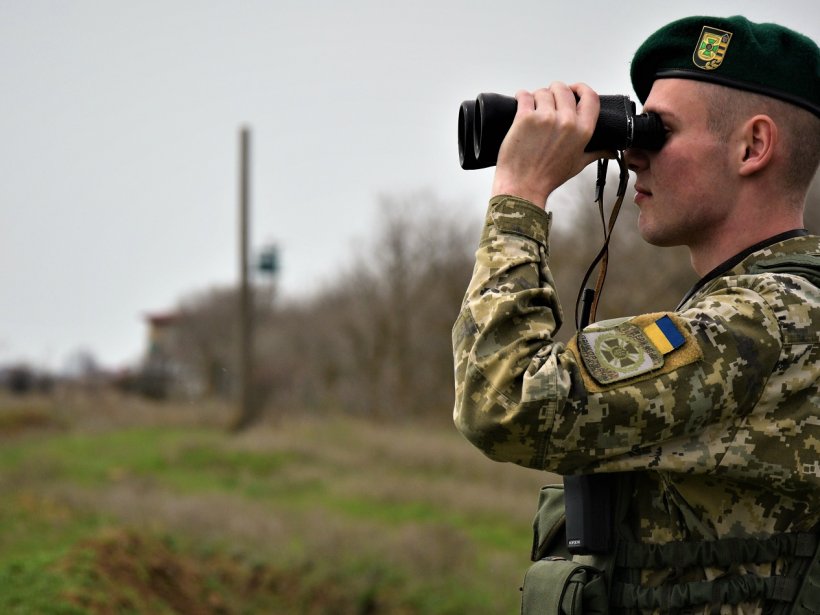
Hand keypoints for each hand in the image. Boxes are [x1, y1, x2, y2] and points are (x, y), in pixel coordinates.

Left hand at [491, 82, 605, 207]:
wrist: (524, 187)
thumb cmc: (548, 177)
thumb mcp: (578, 164)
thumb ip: (596, 153)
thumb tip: (611, 150)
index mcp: (582, 130)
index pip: (590, 97)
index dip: (581, 89)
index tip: (574, 90)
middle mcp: (566, 121)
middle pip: (564, 89)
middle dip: (555, 92)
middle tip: (548, 102)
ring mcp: (545, 118)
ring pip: (543, 92)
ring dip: (537, 97)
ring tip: (533, 109)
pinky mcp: (524, 118)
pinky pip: (524, 95)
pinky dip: (521, 97)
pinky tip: (521, 104)